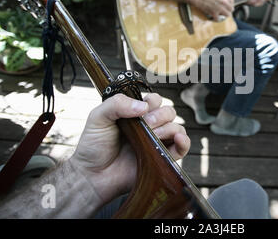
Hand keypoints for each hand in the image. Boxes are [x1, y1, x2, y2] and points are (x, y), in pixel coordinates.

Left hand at [69, 93, 189, 204]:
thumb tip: (144, 106)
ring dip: (169, 128)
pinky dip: (184, 142)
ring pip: (177, 127)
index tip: (142, 110)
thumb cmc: (93, 146)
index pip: (154, 100)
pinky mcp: (162, 159)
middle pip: (168, 112)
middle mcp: (148, 126)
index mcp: (135, 114)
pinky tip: (178, 139)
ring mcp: (156, 142)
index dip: (152, 102)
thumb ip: (117, 103)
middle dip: (160, 116)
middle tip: (147, 125)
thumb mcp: (98, 117)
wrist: (93, 175)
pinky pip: (182, 148)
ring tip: (154, 136)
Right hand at [195, 0, 233, 21]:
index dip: (230, 3)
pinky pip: (218, 19)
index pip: (232, 0)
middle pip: (231, 8)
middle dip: (228, 10)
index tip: (228, 5)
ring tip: (223, 15)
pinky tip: (215, 17)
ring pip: (228, 14)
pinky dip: (216, 19)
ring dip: (225, 15)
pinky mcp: (214, 13)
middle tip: (226, 11)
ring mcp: (220, 7)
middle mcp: (224, 1)